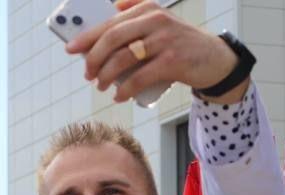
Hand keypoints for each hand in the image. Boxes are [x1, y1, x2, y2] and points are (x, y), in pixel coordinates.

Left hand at [66, 0, 247, 104]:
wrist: (214, 58)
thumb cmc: (178, 42)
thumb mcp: (160, 20)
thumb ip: (136, 10)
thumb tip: (112, 7)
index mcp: (148, 9)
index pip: (110, 22)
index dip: (87, 37)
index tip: (71, 49)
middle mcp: (156, 20)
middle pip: (112, 39)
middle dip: (94, 58)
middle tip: (88, 74)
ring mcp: (165, 40)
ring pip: (123, 59)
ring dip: (106, 76)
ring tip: (101, 86)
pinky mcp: (173, 61)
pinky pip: (139, 78)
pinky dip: (125, 90)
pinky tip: (119, 96)